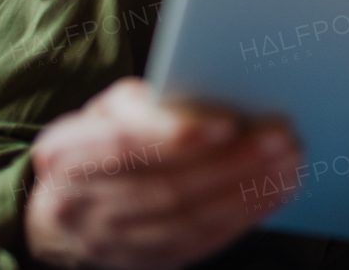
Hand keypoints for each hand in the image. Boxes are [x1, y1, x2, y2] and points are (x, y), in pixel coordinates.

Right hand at [24, 78, 301, 269]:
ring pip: (187, 221)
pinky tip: (273, 193)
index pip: (123, 146)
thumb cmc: (98, 144)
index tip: (228, 122)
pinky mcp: (143, 263)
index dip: (176, 136)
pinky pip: (198, 244)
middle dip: (230, 163)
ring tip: (287, 163)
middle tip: (279, 138)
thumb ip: (145, 104)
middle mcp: (81, 205)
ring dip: (245, 192)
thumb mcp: (104, 112)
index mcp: (66, 154)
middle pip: (165, 188)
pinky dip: (241, 217)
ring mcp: (111, 243)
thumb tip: (208, 96)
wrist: (60, 215)